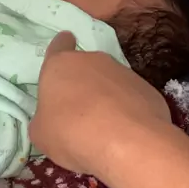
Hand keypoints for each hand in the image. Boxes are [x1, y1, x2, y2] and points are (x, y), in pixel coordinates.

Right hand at [29, 32, 170, 176]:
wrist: (127, 142)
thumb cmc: (71, 133)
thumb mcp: (41, 134)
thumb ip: (44, 119)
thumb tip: (51, 119)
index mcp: (61, 65)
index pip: (59, 45)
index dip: (60, 48)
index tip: (64, 49)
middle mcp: (94, 60)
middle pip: (86, 66)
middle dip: (83, 83)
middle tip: (79, 110)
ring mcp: (124, 72)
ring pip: (110, 82)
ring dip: (106, 97)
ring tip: (104, 126)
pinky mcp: (147, 89)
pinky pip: (131, 97)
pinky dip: (127, 110)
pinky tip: (125, 131)